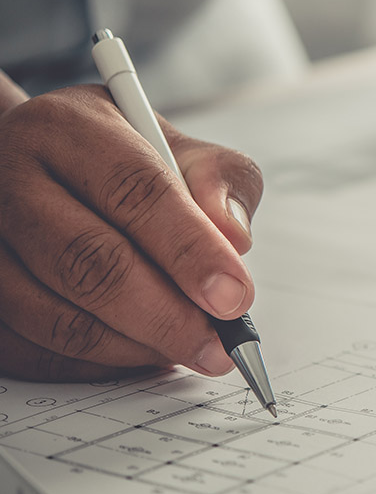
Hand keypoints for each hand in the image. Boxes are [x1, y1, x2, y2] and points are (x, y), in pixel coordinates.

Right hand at [0, 85, 262, 380]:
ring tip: (184, 351)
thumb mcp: (173, 144)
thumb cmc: (115, 160)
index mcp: (65, 128)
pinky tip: (137, 354)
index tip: (235, 297)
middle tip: (217, 346)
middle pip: (87, 261)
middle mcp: (8, 178)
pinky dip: (92, 364)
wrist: (37, 168)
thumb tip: (234, 239)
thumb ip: (219, 180)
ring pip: (51, 314)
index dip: (190, 251)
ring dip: (130, 346)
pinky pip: (27, 349)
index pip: (134, 191)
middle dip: (165, 316)